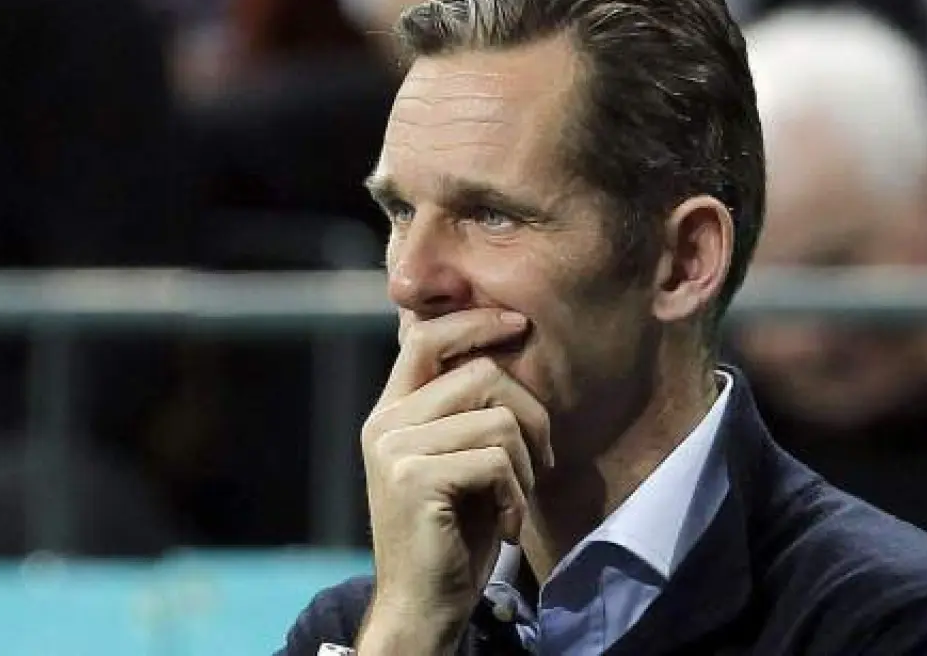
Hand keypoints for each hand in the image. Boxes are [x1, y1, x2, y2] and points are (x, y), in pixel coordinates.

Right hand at [358, 309, 552, 653]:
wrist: (421, 604)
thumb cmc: (451, 534)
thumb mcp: (457, 459)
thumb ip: (465, 410)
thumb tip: (506, 345)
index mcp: (391, 412)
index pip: (426, 337)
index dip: (475, 322)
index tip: (518, 324)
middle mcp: (385, 423)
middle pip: (480, 373)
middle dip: (531, 416)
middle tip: (541, 462)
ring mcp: (395, 449)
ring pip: (498, 418)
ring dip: (526, 466)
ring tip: (515, 501)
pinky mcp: (414, 478)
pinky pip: (497, 461)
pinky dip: (517, 496)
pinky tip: (505, 525)